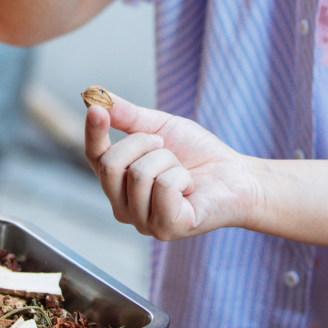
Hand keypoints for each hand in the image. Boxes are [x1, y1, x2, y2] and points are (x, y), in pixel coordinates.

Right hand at [85, 95, 259, 240]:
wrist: (234, 174)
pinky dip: (183, 177)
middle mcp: (123, 206)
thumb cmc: (195, 153)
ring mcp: (143, 222)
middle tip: (165, 146)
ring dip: (169, 160)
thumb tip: (95, 98)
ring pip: (140, 174)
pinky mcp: (167, 229)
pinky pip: (164, 188)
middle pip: (110, 165)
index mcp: (118, 182)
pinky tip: (190, 188)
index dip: (93, 131)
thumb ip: (127, 115)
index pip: (94, 156)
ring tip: (181, 171)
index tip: (96, 107)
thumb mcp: (159, 127)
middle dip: (143, 142)